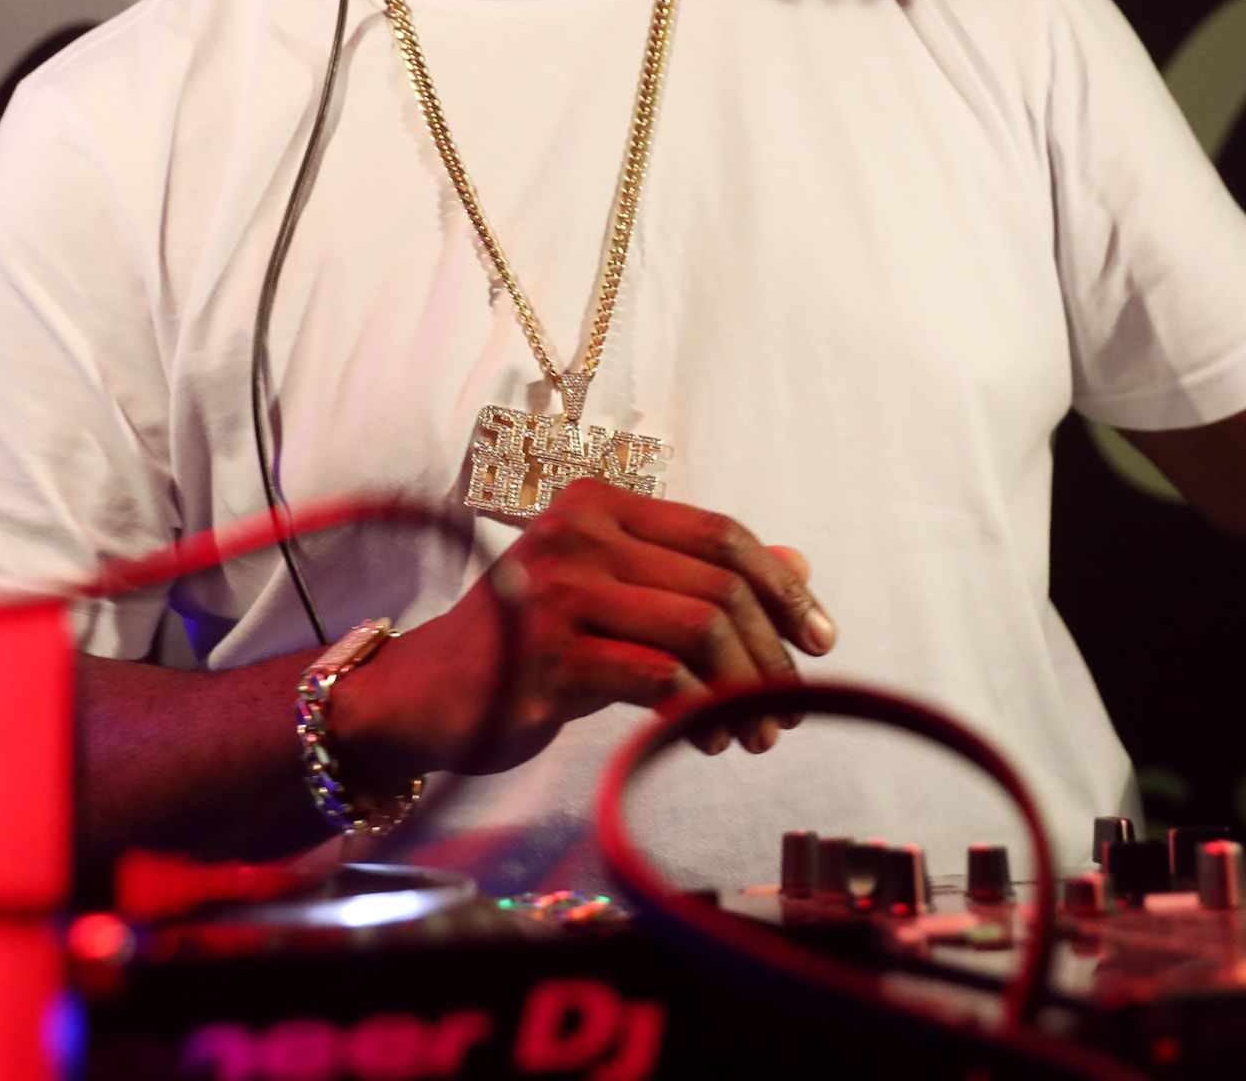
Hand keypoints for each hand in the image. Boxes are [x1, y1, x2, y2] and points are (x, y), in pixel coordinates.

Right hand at [335, 480, 835, 783]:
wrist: (424, 696)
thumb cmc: (527, 645)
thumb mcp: (614, 597)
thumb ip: (695, 577)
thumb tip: (799, 565)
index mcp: (597, 505)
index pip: (719, 534)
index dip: (782, 588)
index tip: (821, 640)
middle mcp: (577, 534)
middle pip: (718, 584)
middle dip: (772, 651)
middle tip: (791, 705)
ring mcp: (559, 593)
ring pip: (699, 630)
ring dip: (746, 689)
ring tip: (755, 733)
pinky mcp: (549, 657)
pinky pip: (659, 679)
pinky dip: (701, 713)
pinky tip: (708, 740)